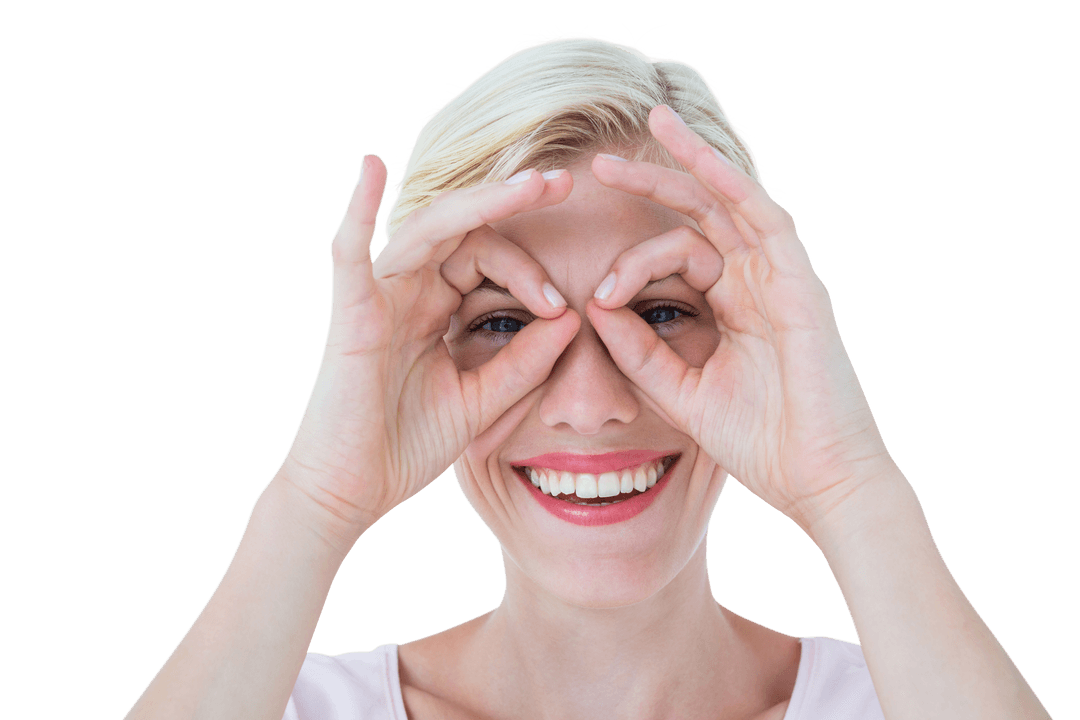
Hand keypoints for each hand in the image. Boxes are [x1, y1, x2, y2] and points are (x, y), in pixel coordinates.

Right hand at [279, 157, 579, 547]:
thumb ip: (523, 361)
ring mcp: (378, 298)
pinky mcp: (351, 316)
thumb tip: (571, 318)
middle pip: (464, 230)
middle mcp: (407, 292)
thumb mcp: (481, 399)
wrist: (355, 491)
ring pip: (429, 231)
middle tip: (563, 182)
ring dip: (479, 202)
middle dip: (512, 203)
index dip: (530, 274)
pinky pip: (347, 255)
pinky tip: (369, 168)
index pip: (487, 261)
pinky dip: (355, 211)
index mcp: (436, 308)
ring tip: (529, 184)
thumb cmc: (408, 444)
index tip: (564, 306)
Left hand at [587, 106, 895, 532]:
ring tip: (657, 123)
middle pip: (702, 214)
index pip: (680, 253)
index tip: (597, 295)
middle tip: (601, 163)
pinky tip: (705, 161)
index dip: (631, 263)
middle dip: (654, 182)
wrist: (817, 481)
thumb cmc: (760, 443)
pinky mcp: (802, 288)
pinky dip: (737, 189)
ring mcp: (782, 281)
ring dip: (696, 162)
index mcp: (734, 306)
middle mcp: (758, 284)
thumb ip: (642, 352)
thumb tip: (595, 306)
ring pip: (735, 203)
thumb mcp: (683, 392)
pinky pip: (769, 223)